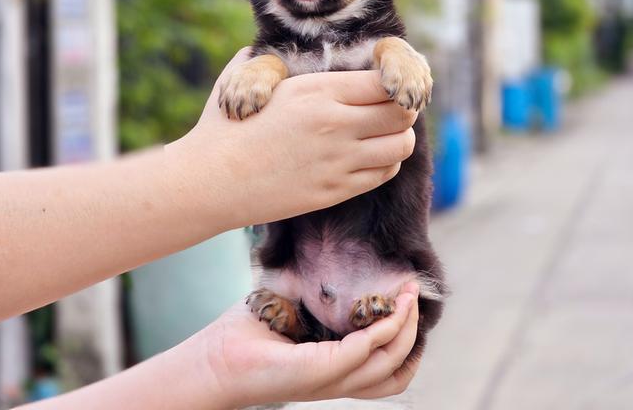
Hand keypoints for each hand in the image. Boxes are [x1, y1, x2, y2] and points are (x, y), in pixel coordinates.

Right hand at [165, 49, 418, 228]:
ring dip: (398, 137)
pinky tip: (368, 155)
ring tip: (382, 133)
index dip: (391, 80)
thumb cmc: (224, 128)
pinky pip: (383, 173)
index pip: (383, 80)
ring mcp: (338, 161)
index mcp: (317, 91)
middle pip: (401, 112)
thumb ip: (270, 61)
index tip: (385, 83)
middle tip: (390, 108)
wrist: (209, 182)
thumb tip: (276, 45)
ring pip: (401, 145)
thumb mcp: (245, 80)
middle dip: (402, 108)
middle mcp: (335, 124)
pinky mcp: (335, 191)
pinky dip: (385, 162)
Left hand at [191, 281, 420, 406]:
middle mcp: (340, 379)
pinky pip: (367, 349)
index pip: (387, 364)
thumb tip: (325, 254)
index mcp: (336, 366)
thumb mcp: (290, 304)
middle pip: (397, 367)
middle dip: (413, 326)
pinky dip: (385, 328)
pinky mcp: (321, 370)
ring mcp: (333, 378)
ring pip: (391, 362)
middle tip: (415, 291)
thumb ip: (314, 289)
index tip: (409, 296)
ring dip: (407, 327)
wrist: (216, 358)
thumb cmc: (250, 333)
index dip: (405, 334)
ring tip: (409, 296)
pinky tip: (389, 303)